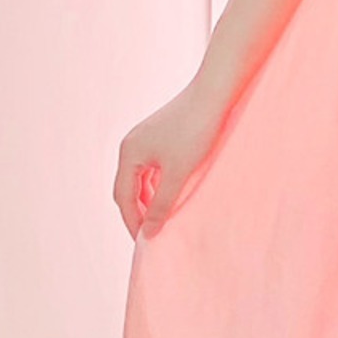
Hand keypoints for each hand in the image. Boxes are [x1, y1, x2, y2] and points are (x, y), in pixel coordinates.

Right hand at [112, 80, 225, 240]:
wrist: (215, 93)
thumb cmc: (196, 131)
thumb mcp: (178, 173)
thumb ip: (162, 204)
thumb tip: (149, 232)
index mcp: (129, 154)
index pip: (123, 197)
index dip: (132, 221)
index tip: (145, 243)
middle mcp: (132, 145)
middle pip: (129, 188)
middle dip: (138, 212)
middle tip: (152, 235)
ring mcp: (146, 138)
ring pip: (142, 178)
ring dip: (150, 199)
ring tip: (163, 219)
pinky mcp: (163, 134)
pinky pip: (154, 167)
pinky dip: (160, 184)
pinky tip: (174, 194)